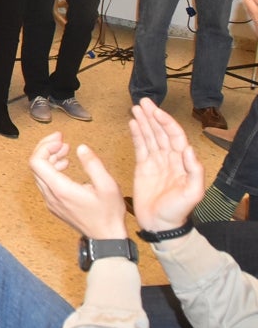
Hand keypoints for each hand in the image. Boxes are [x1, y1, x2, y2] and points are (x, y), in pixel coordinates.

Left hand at [30, 132, 127, 239]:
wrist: (106, 239)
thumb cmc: (108, 214)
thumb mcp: (107, 186)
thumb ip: (93, 164)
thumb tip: (81, 148)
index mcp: (60, 189)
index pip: (36, 162)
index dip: (45, 146)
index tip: (60, 139)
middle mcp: (50, 196)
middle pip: (36, 166)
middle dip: (47, 148)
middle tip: (62, 140)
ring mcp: (51, 202)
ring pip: (39, 174)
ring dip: (49, 158)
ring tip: (65, 149)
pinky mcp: (54, 205)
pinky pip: (45, 183)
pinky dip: (51, 170)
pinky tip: (65, 165)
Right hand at [129, 98, 204, 235]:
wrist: (160, 226)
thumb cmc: (177, 212)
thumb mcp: (192, 194)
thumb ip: (194, 172)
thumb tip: (188, 149)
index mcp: (182, 163)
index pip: (174, 136)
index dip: (165, 122)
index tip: (155, 111)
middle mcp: (169, 159)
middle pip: (160, 132)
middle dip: (152, 116)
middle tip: (143, 102)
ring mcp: (156, 163)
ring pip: (150, 137)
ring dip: (144, 121)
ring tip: (136, 107)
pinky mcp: (143, 168)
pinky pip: (140, 147)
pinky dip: (137, 134)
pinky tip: (133, 124)